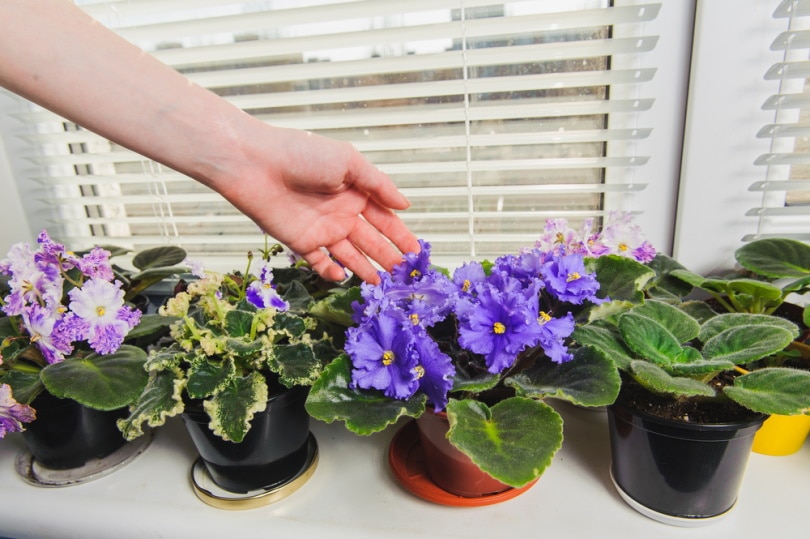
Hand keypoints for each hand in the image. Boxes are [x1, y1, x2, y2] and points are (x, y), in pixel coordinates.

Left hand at [212, 126, 418, 282]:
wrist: (255, 165)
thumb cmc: (302, 154)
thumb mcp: (349, 162)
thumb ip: (378, 185)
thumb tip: (406, 204)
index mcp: (356, 192)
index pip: (384, 218)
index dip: (401, 235)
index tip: (416, 252)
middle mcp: (341, 213)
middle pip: (371, 241)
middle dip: (389, 257)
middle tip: (405, 275)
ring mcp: (322, 230)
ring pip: (350, 255)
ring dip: (367, 268)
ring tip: (384, 285)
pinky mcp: (301, 243)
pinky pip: (320, 263)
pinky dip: (332, 272)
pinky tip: (345, 277)